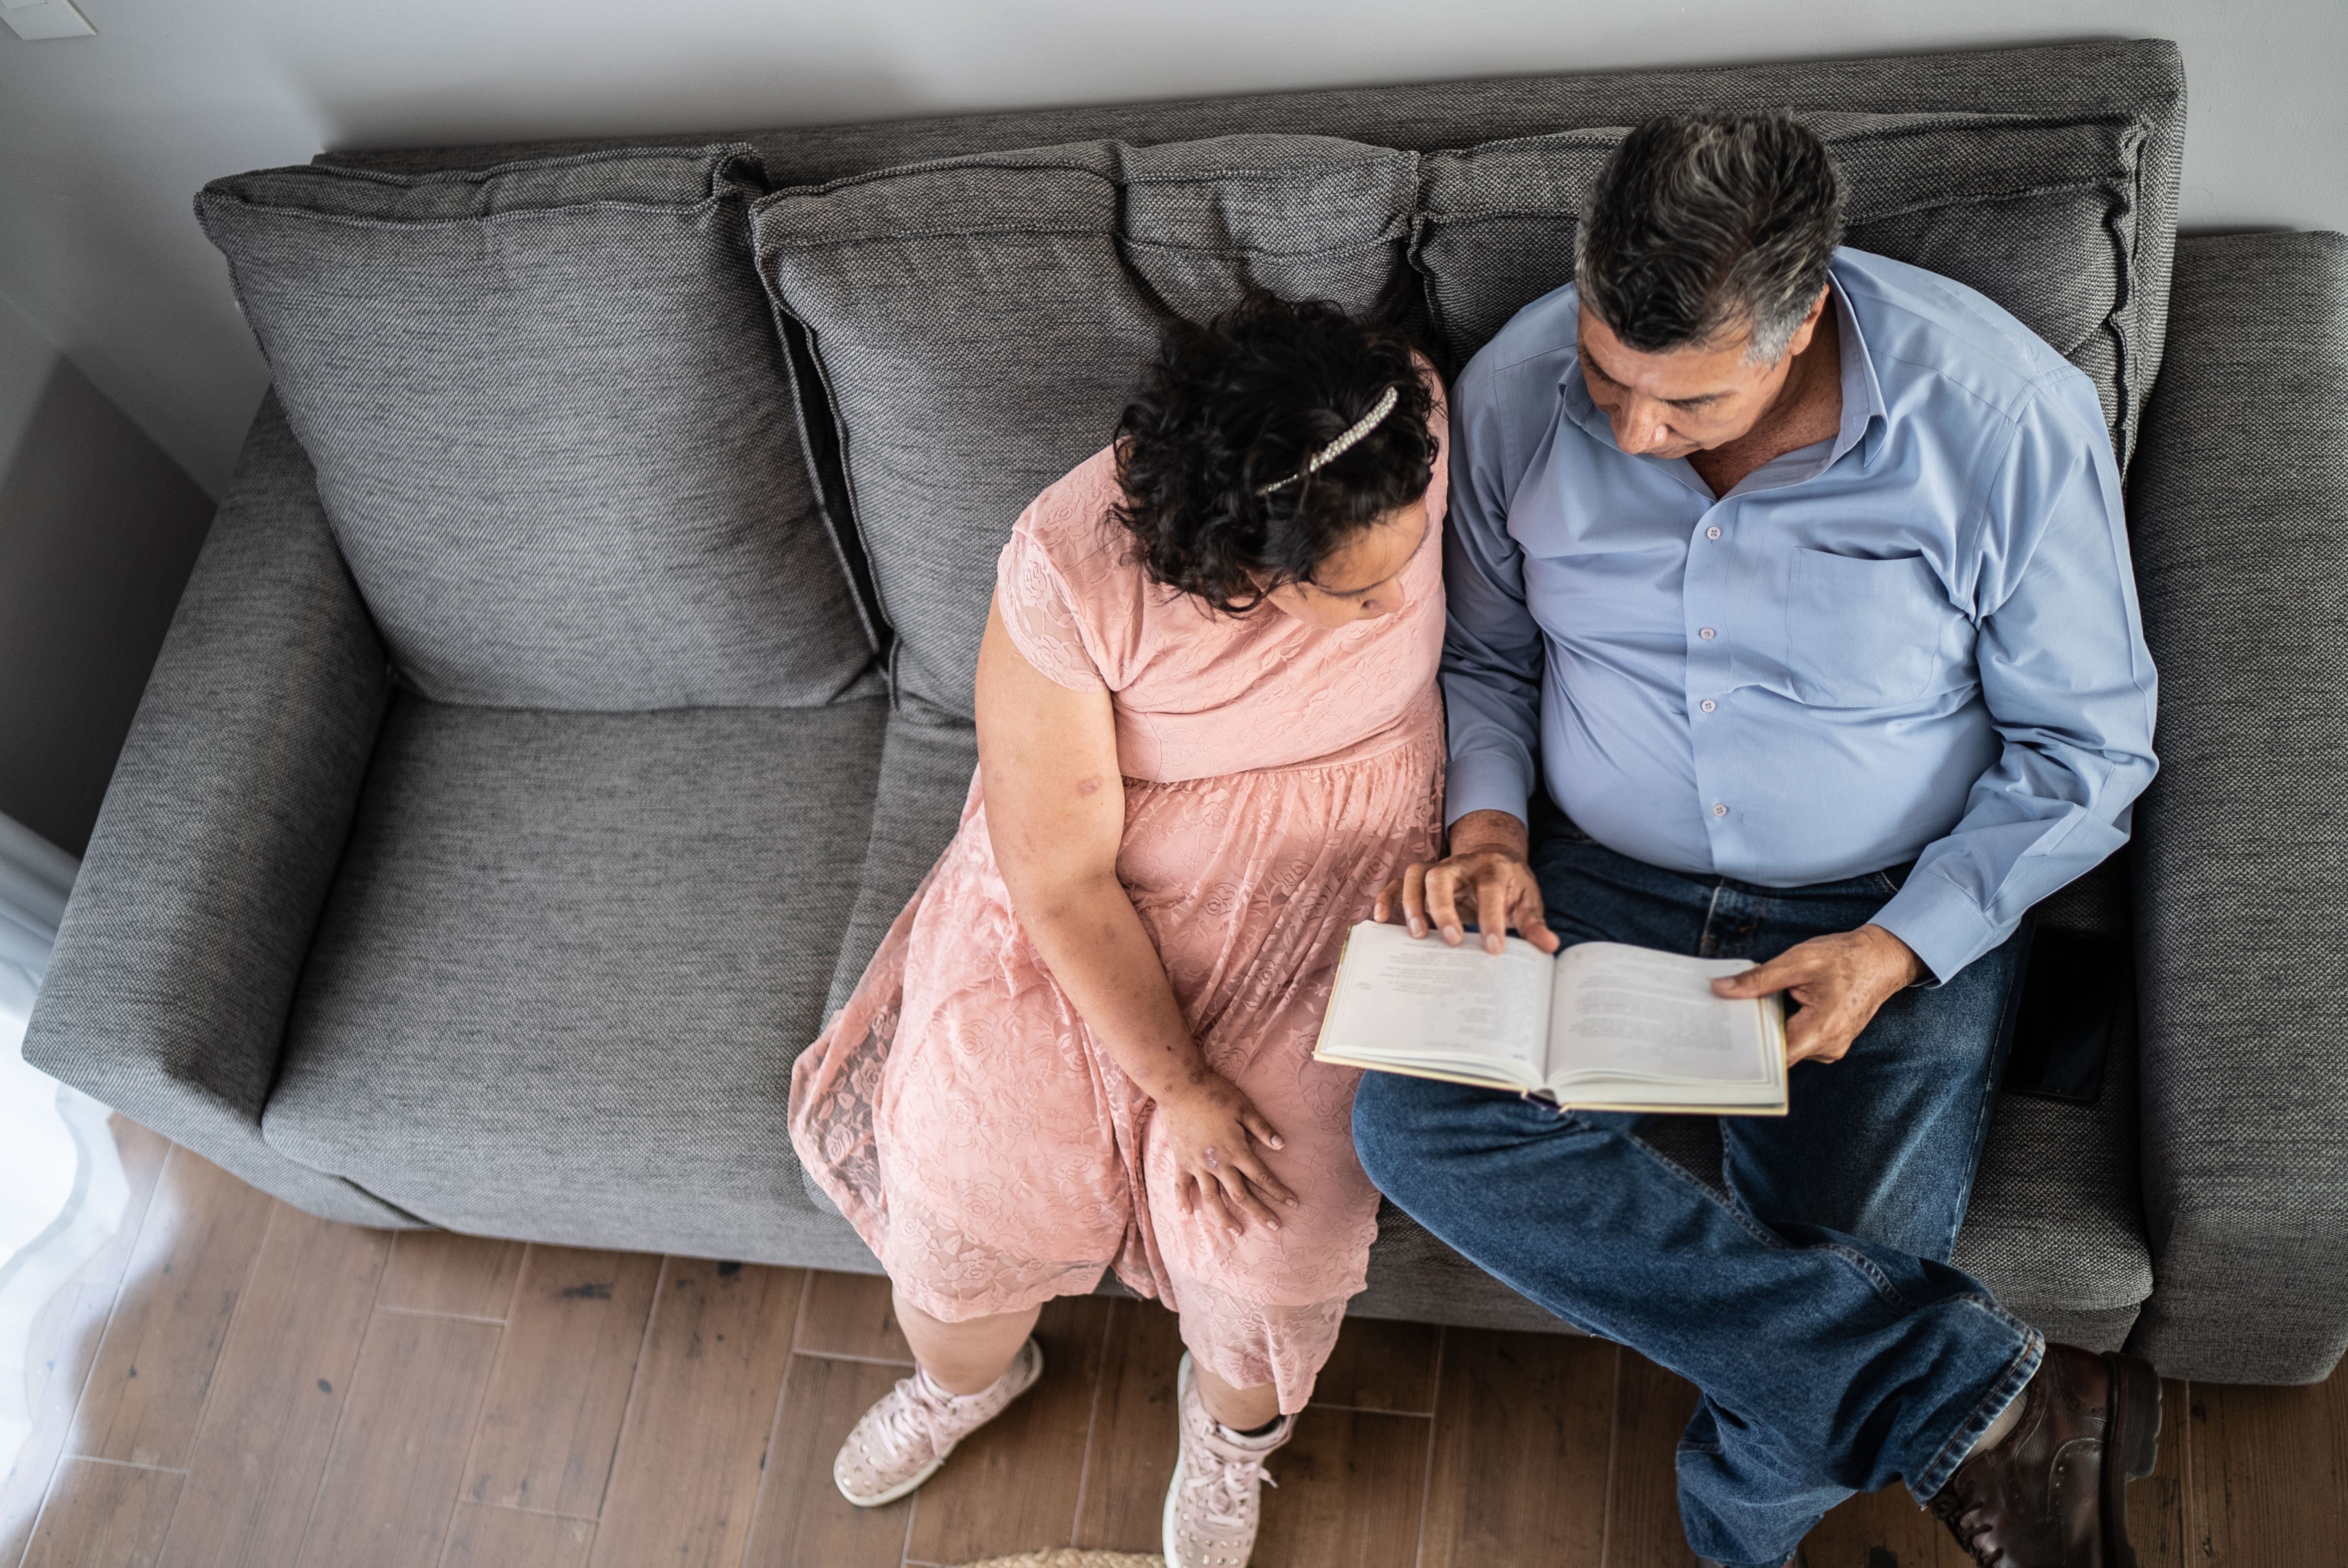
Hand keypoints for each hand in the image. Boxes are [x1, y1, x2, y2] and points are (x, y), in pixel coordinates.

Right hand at [1156, 1072, 1298, 1235]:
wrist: (1180, 1086)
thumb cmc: (1215, 1094)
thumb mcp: (1244, 1107)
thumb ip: (1262, 1129)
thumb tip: (1282, 1145)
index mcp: (1236, 1150)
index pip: (1262, 1177)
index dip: (1279, 1191)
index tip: (1293, 1203)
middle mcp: (1218, 1163)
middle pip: (1241, 1195)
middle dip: (1259, 1212)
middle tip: (1275, 1227)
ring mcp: (1197, 1164)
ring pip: (1212, 1198)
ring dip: (1225, 1218)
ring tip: (1237, 1232)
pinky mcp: (1181, 1160)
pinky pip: (1181, 1185)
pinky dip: (1182, 1200)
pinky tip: (1187, 1213)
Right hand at [1372, 809, 1561, 954]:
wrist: (1492, 858)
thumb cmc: (1509, 885)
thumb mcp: (1527, 901)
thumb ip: (1534, 924)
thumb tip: (1549, 946)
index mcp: (1491, 868)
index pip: (1489, 889)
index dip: (1492, 919)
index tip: (1495, 949)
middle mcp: (1459, 864)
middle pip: (1442, 877)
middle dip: (1443, 908)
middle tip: (1453, 940)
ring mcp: (1436, 869)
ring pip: (1415, 876)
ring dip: (1412, 904)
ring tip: (1417, 935)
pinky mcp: (1421, 878)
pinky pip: (1397, 883)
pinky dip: (1387, 899)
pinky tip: (1380, 920)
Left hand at [1710, 923, 1925, 1065]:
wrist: (1882, 959)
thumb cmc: (1846, 958)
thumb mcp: (1797, 962)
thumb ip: (1758, 980)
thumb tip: (1722, 989)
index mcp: (1821, 1032)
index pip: (1775, 1059)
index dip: (1747, 1052)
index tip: (1723, 1041)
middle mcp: (1828, 1047)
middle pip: (1778, 1051)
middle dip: (1753, 1034)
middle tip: (1724, 1016)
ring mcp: (1831, 1046)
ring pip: (1787, 1045)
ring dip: (1769, 1027)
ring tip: (1746, 1007)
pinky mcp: (1830, 1040)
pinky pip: (1799, 1039)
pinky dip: (1783, 1025)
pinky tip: (1770, 1007)